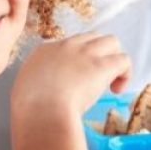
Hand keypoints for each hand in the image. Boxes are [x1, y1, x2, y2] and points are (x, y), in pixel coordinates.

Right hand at [10, 33, 130, 125]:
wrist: (42, 111)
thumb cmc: (30, 109)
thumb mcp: (25, 89)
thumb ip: (37, 84)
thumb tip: (46, 91)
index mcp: (45, 51)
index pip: (69, 46)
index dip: (77, 62)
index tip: (76, 81)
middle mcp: (67, 46)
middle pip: (92, 38)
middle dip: (98, 55)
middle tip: (95, 79)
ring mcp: (86, 53)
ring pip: (111, 42)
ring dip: (114, 59)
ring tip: (110, 82)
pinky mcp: (103, 65)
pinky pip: (124, 60)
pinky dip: (125, 74)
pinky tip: (117, 90)